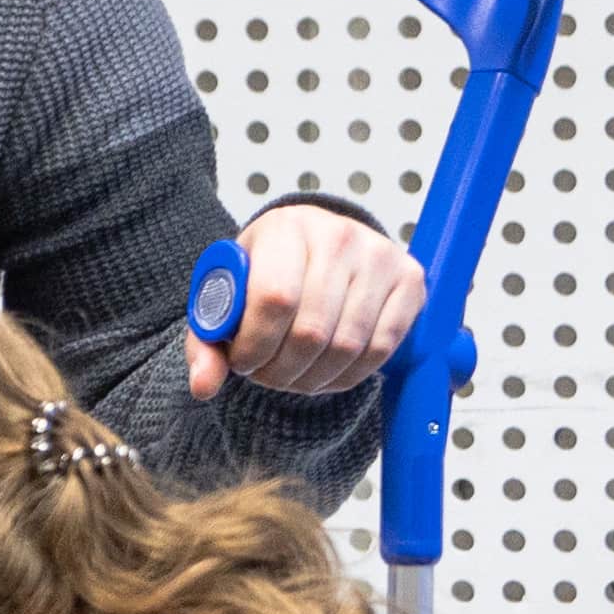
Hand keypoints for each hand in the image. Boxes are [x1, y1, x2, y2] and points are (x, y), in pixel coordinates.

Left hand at [185, 202, 427, 401]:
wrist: (315, 247)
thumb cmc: (266, 274)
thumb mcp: (225, 299)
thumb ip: (206, 343)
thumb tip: (203, 386)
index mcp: (284, 227)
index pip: (274, 299)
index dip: (256, 346)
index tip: (243, 362)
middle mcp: (338, 234)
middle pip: (311, 331)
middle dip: (281, 371)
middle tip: (266, 375)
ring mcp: (380, 256)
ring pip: (346, 346)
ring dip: (313, 378)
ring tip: (292, 375)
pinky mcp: (410, 280)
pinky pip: (380, 348)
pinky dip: (348, 375)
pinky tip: (325, 372)